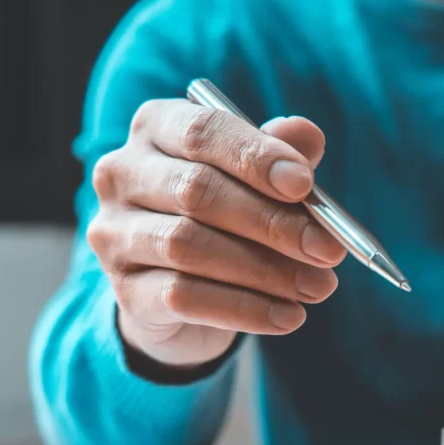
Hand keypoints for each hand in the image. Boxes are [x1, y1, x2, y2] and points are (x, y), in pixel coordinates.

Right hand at [86, 99, 346, 367]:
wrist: (182, 291)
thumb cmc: (228, 215)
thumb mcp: (260, 179)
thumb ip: (283, 154)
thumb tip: (308, 135)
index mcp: (157, 128)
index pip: (203, 132)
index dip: (256, 156)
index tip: (305, 185)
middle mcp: (123, 173)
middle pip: (197, 191)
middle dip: (272, 222)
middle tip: (328, 249)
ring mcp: (115, 233)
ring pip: (190, 247)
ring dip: (265, 270)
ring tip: (318, 287)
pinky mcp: (124, 290)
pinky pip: (184, 297)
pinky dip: (244, 308)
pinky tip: (288, 316)